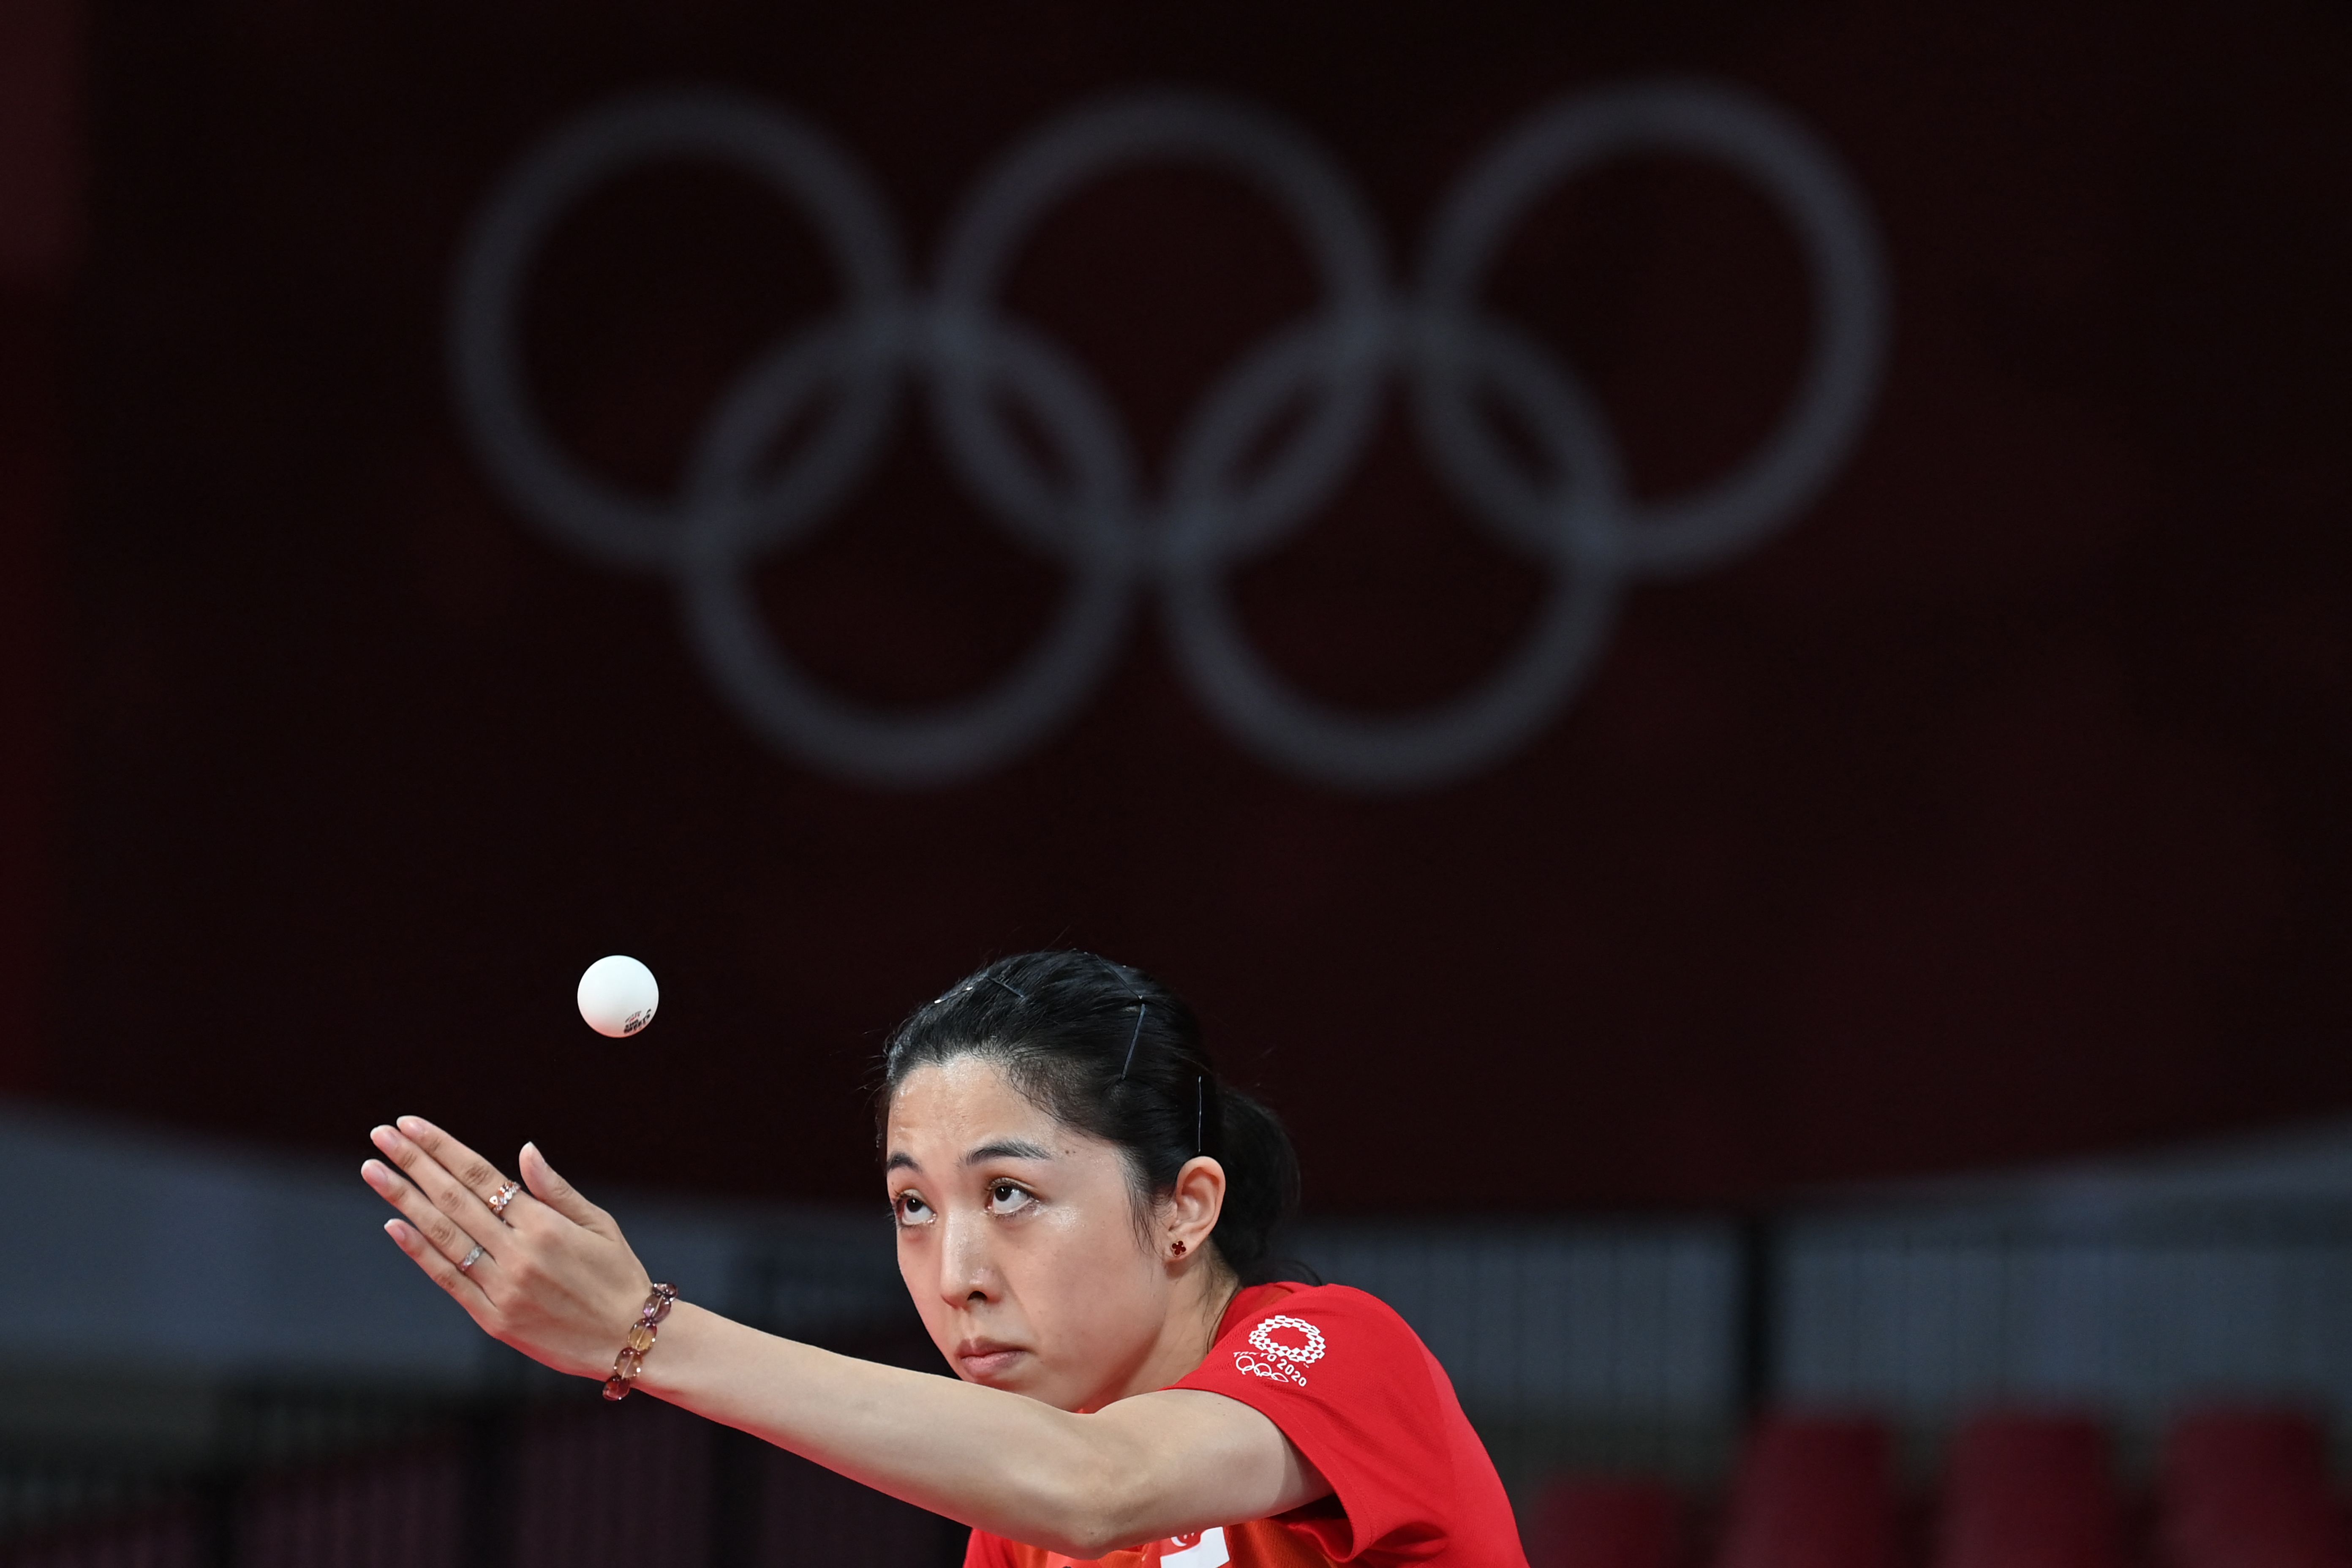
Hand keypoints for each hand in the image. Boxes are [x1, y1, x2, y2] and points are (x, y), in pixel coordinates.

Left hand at [362, 1116, 651, 1380]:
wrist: (628, 1341)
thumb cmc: (617, 1276)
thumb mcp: (599, 1225)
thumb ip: (556, 1190)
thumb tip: (524, 1151)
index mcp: (545, 1226)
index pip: (481, 1176)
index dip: (443, 1148)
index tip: (410, 1124)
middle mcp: (518, 1254)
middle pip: (453, 1199)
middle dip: (413, 1163)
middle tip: (381, 1134)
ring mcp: (502, 1288)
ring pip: (443, 1235)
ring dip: (403, 1200)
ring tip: (374, 1170)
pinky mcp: (492, 1319)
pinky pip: (448, 1279)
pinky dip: (419, 1251)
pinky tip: (395, 1225)